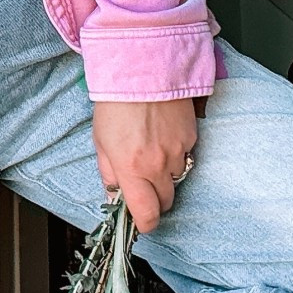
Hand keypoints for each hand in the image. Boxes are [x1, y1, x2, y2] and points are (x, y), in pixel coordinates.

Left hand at [92, 98, 197, 233]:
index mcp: (132, 169)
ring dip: (166, 174)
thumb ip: (109, 174)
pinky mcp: (191, 136)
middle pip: (166, 201)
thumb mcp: (101, 142)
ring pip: (177, 178)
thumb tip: (114, 196)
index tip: (141, 221)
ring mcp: (178, 151)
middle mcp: (158, 165)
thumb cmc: (115, 103)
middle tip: (143, 184)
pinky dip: (175, 153)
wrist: (142, 69)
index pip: (146, 215)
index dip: (145, 224)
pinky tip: (162, 135)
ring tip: (152, 151)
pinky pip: (185, 155)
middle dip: (155, 198)